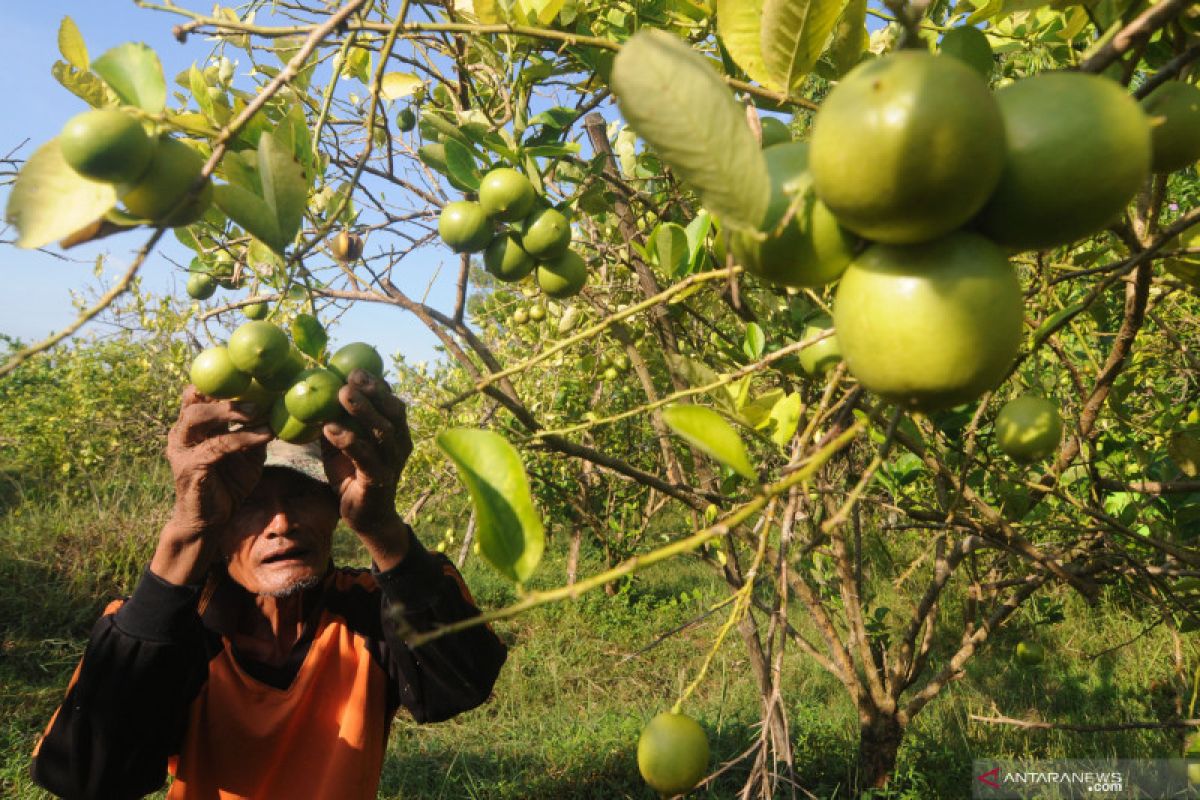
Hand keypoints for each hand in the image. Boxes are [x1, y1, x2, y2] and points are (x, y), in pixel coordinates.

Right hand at [152, 386, 271, 584]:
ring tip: (258, 409)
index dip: (219, 378)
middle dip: (223, 389)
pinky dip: (243, 438)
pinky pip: (218, 446)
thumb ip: (254, 430)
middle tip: (255, 386)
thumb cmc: (228, 484)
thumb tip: (280, 409)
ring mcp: (182, 450)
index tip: (247, 368)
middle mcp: (182, 433)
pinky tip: (265, 434)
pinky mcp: (190, 468)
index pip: (198, 392)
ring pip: (198, 418)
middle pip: (194, 398)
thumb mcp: (246, 452)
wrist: (209, 522)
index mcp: (193, 426)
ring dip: (230, 410)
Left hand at [321, 370, 412, 539]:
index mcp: (396, 432)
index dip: (377, 384)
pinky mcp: (379, 480)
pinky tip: (330, 429)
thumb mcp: (344, 444)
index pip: (391, 402)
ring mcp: (392, 463)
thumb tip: (314, 394)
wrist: (367, 517)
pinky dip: (349, 441)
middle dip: (373, 392)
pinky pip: (366, 458)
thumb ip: (336, 421)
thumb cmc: (353, 475)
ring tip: (342, 394)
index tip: (355, 370)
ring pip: (383, 432)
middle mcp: (400, 444)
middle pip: (393, 412)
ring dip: (363, 410)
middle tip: (350, 378)